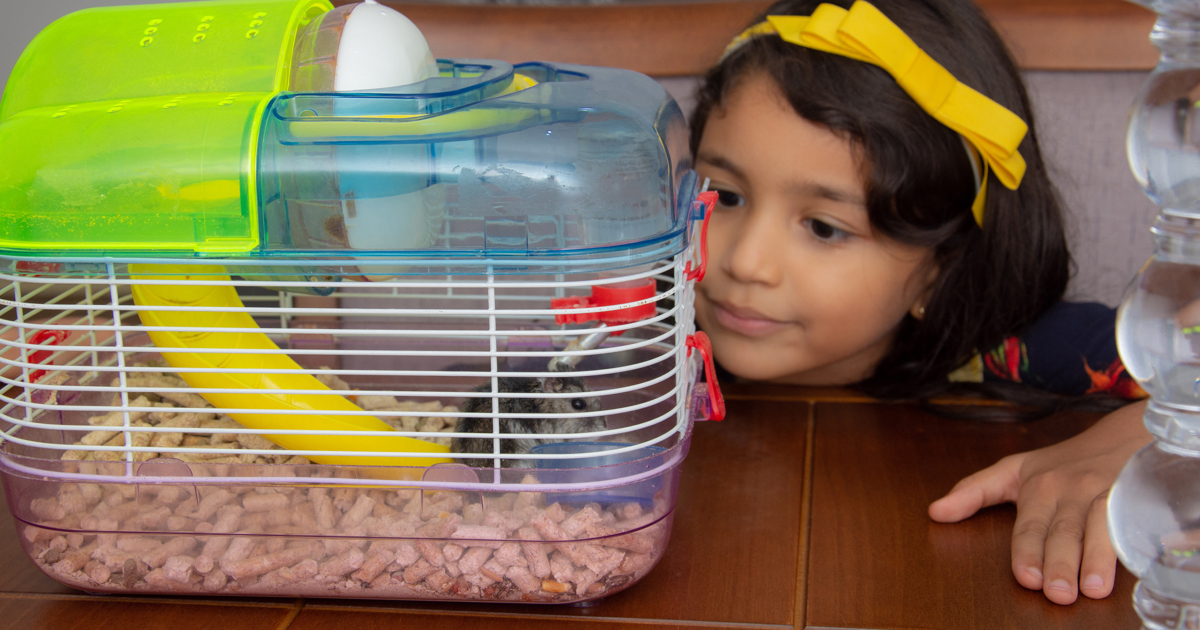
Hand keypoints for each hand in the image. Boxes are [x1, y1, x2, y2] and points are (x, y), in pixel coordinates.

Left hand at [927, 401, 1150, 604]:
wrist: (1120, 438)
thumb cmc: (1061, 463)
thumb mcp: (1012, 471)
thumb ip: (974, 491)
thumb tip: (935, 512)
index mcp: (1039, 487)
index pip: (1030, 525)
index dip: (1028, 551)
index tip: (1026, 577)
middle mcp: (1072, 490)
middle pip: (1064, 531)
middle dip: (1061, 562)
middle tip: (1058, 594)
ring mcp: (1108, 494)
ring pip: (1101, 526)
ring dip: (1097, 558)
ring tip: (1093, 589)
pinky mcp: (1138, 499)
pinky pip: (1137, 520)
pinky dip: (1135, 540)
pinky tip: (1135, 562)